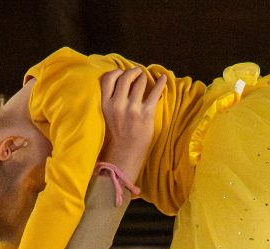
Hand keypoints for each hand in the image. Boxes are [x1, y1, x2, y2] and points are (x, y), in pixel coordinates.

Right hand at [96, 66, 160, 186]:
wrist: (124, 155)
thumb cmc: (116, 135)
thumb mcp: (107, 115)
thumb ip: (111, 99)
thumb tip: (123, 81)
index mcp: (105, 104)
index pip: (108, 78)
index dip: (117, 72)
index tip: (122, 73)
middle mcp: (117, 104)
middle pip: (125, 77)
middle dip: (133, 72)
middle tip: (138, 72)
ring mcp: (132, 109)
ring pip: (139, 82)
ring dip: (144, 78)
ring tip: (146, 79)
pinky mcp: (146, 114)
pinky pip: (154, 93)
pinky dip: (160, 83)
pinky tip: (163, 78)